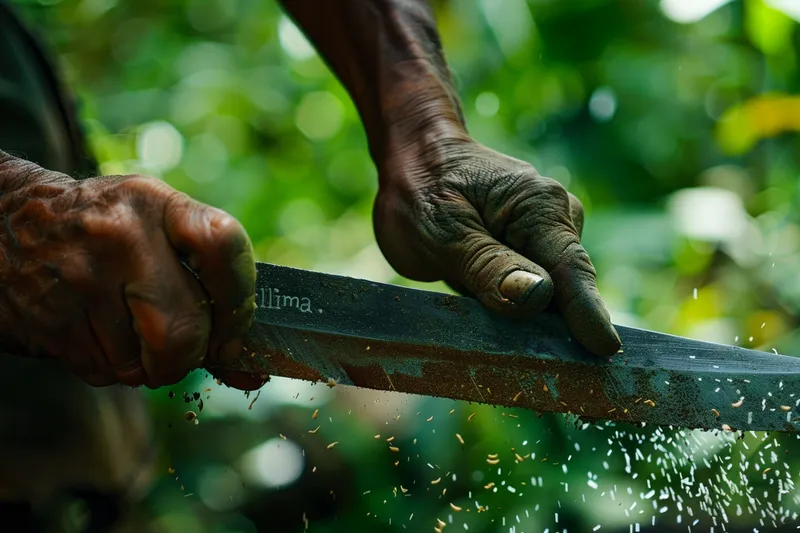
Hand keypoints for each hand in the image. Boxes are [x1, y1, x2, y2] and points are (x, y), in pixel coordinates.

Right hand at [0, 155, 262, 388]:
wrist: (0, 224)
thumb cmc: (102, 235)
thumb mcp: (152, 232)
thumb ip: (205, 288)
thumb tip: (252, 374)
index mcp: (157, 205)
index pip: (223, 243)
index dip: (240, 301)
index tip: (234, 332)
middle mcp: (122, 236)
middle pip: (187, 329)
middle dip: (189, 355)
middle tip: (177, 348)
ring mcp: (82, 277)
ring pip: (145, 362)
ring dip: (145, 365)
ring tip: (124, 329)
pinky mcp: (51, 318)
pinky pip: (106, 372)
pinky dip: (111, 367)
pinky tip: (94, 333)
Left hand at [373, 137, 620, 356]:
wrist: (415, 162)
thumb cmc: (421, 191)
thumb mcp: (444, 233)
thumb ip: (489, 266)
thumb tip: (538, 296)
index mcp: (539, 207)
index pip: (570, 269)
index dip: (587, 314)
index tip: (606, 349)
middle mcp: (555, 219)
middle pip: (564, 291)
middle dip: (546, 327)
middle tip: (516, 361)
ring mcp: (545, 236)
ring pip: (545, 297)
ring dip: (520, 319)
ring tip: (483, 323)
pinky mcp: (530, 253)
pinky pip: (529, 292)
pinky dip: (509, 308)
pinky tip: (478, 308)